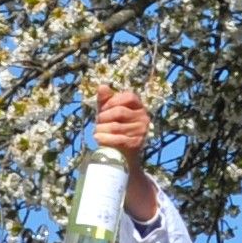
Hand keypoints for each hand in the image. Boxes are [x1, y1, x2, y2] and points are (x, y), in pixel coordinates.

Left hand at [89, 87, 161, 219]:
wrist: (121, 156)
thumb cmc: (113, 130)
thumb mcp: (108, 113)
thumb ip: (105, 100)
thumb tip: (102, 86)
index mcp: (139, 107)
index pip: (129, 96)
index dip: (113, 101)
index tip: (104, 109)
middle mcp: (144, 118)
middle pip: (120, 112)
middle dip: (104, 117)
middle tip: (98, 124)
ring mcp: (141, 131)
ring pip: (116, 126)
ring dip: (101, 130)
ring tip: (97, 133)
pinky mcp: (136, 144)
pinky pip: (118, 139)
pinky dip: (105, 139)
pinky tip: (98, 139)